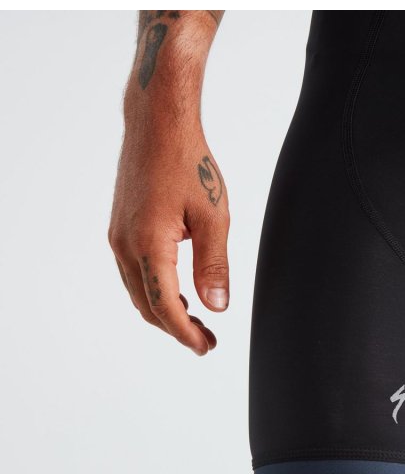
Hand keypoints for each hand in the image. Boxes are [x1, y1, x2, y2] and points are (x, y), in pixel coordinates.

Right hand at [108, 125, 229, 355]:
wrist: (157, 126)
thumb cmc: (188, 164)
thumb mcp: (213, 217)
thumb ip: (214, 265)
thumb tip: (217, 306)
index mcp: (149, 244)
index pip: (165, 306)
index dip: (185, 333)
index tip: (206, 347)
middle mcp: (125, 245)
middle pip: (147, 305)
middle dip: (177, 328)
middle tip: (208, 340)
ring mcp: (118, 236)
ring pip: (138, 291)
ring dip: (166, 310)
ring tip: (199, 321)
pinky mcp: (120, 228)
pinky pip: (134, 273)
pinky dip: (155, 290)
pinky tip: (181, 292)